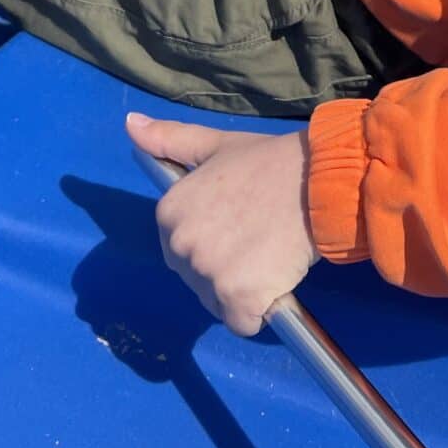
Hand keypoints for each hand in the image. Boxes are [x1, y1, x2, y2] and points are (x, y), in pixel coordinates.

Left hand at [126, 112, 316, 336]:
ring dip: (241, 292)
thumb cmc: (269, 162)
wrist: (317, 181)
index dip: (210, 242)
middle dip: (223, 270)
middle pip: (196, 279)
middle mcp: (182, 246)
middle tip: (257, 238)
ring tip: (268, 256)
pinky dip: (259, 311)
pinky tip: (276, 281)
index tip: (237, 224)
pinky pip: (242, 323)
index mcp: (169, 213)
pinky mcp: (238, 300)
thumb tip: (130, 124)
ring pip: (218, 302)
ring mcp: (209, 275)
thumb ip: (169, 139)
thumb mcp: (215, 145)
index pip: (178, 250)